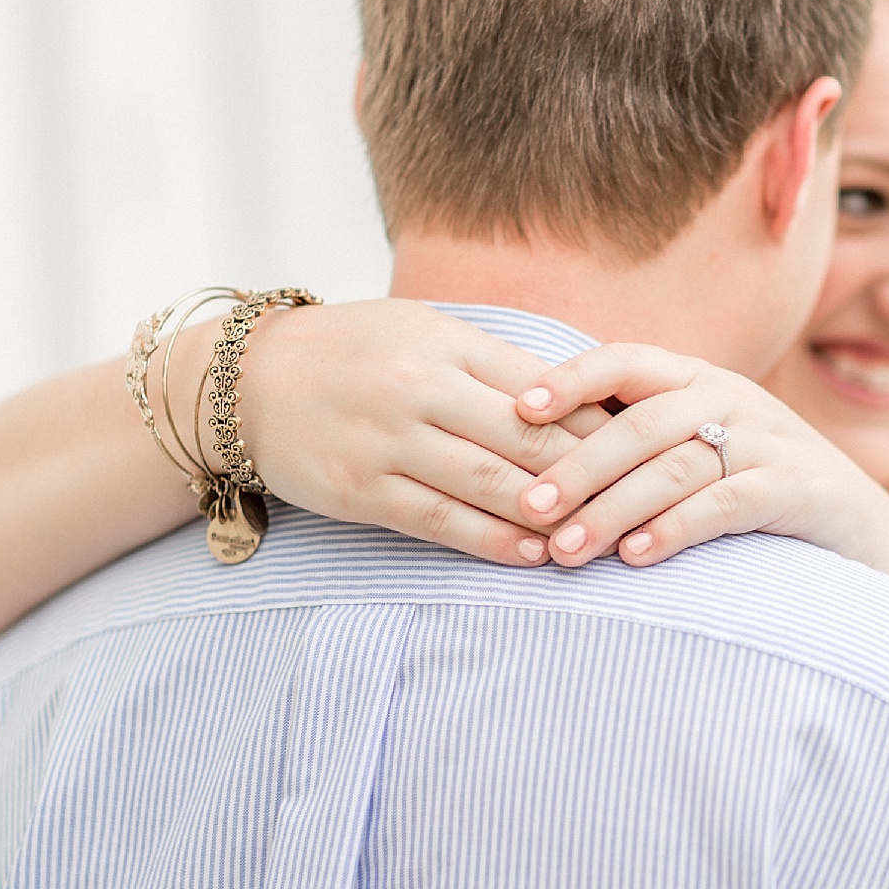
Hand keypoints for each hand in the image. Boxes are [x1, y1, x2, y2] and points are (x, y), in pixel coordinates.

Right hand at [230, 299, 609, 564]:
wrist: (246, 381)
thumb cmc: (353, 353)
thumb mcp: (422, 334)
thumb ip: (492, 366)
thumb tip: (582, 399)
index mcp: (443, 342)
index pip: (540, 387)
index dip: (597, 423)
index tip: (642, 449)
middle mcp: (418, 387)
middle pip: (524, 437)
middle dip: (588, 474)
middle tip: (639, 501)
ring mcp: (386, 441)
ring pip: (489, 483)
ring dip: (550, 515)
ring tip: (597, 535)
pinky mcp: (360, 490)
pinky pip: (439, 521)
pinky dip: (492, 541)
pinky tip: (532, 554)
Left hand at [511, 343, 888, 608]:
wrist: (861, 532)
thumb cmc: (756, 492)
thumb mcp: (698, 449)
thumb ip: (637, 440)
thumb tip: (534, 455)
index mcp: (699, 380)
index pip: (626, 360)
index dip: (571, 378)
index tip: (518, 410)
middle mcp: (733, 400)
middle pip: (642, 423)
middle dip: (579, 466)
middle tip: (529, 508)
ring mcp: (770, 441)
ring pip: (677, 466)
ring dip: (614, 509)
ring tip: (566, 550)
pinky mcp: (798, 489)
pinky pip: (727, 504)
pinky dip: (677, 528)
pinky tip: (636, 556)